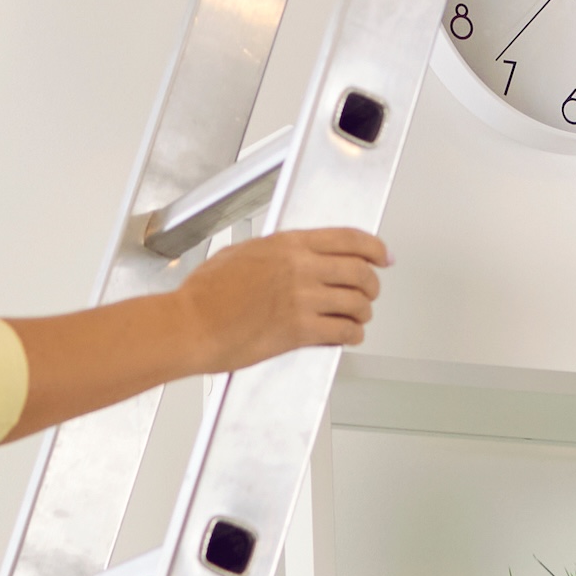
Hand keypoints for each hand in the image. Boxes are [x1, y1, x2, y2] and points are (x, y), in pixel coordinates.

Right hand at [175, 226, 389, 371]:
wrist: (191, 325)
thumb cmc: (204, 294)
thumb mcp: (242, 253)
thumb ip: (276, 251)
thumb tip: (293, 254)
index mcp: (288, 244)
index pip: (349, 239)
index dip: (375, 247)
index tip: (383, 255)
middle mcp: (301, 268)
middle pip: (360, 271)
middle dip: (372, 283)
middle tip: (371, 290)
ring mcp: (302, 300)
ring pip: (356, 303)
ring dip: (363, 311)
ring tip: (359, 316)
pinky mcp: (299, 331)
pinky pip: (343, 331)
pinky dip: (353, 334)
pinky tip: (349, 335)